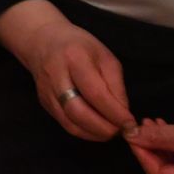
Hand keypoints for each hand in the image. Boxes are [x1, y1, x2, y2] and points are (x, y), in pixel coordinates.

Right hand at [0, 0, 135, 141]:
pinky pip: (65, 124)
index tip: (131, 124)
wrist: (42, 40)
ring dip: (94, 133)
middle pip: (78, 111)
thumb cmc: (79, 46)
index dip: (115, 113)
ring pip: (69, 123)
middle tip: (121, 131)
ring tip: (110, 131)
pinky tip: (96, 128)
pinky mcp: (43, 102)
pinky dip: (84, 132)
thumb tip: (123, 115)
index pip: (95, 93)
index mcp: (74, 58)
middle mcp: (56, 75)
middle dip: (103, 128)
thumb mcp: (105, 57)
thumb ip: (116, 85)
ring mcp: (46, 91)